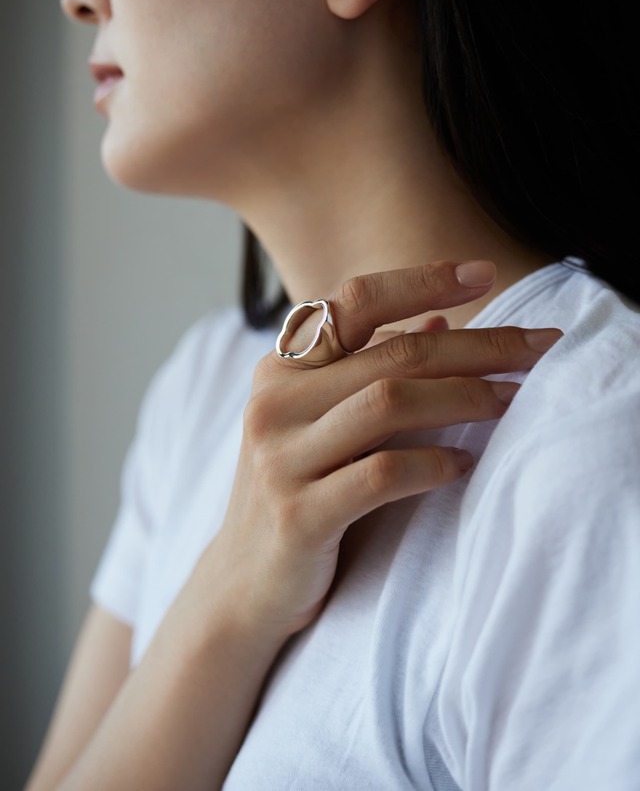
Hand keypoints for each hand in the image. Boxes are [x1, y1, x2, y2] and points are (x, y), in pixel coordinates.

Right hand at [208, 260, 561, 643]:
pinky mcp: (298, 515)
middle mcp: (274, 402)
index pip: (353, 300)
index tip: (485, 273)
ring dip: (465, 397)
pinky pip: (381, 476)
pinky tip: (465, 465)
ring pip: (389, 403)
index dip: (421, 280)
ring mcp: (281, 458)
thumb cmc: (296, 490)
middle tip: (539, 346)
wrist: (241, 584)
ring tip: (512, 400)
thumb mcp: (322, 420)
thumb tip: (437, 321)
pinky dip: (433, 464)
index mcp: (280, 368)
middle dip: (478, 346)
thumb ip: (370, 368)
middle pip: (391, 353)